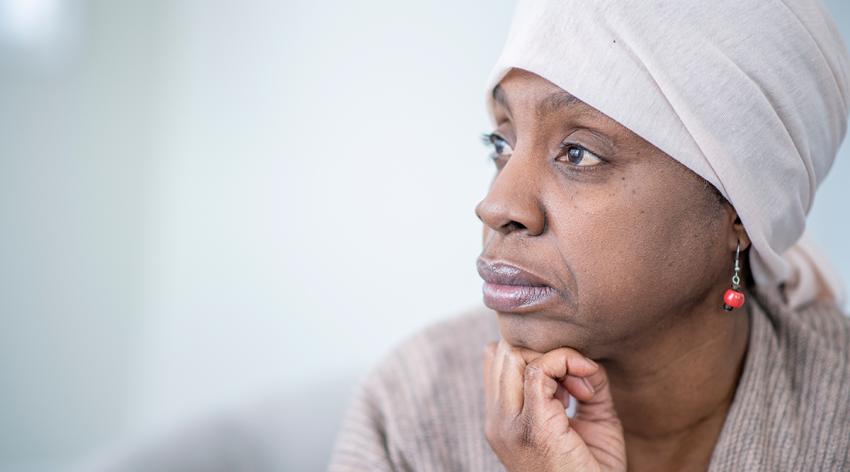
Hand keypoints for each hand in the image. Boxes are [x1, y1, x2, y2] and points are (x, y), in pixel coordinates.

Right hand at [482, 339, 625, 471]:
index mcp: (504, 420)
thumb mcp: (590, 420)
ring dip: (553, 358)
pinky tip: (585, 390)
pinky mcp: (532, 428)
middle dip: (543, 352)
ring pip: (513, 355)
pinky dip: (566, 363)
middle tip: (578, 382)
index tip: (573, 383)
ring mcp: (509, 425)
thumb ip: (584, 384)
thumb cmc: (594, 471)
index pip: (498, 362)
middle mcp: (498, 421)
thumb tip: (584, 358)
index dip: (536, 356)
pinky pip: (538, 370)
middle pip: (502, 353)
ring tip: (581, 389)